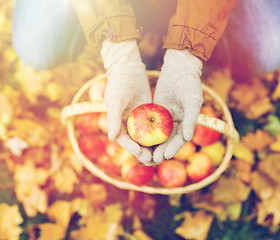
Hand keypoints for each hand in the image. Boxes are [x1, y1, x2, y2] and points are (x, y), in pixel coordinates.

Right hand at [100, 39, 152, 164]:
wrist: (128, 70)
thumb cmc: (119, 85)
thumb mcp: (115, 101)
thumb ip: (113, 119)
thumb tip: (111, 138)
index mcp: (117, 124)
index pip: (125, 141)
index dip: (133, 149)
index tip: (142, 155)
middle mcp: (127, 125)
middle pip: (136, 143)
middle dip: (144, 152)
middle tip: (154, 160)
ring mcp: (138, 121)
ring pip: (146, 138)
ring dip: (153, 147)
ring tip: (162, 155)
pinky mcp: (148, 115)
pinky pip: (154, 127)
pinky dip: (159, 135)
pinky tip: (168, 140)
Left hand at [153, 49, 202, 163]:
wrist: (179, 67)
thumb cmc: (189, 83)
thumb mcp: (192, 100)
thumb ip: (191, 119)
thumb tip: (187, 138)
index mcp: (187, 121)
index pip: (180, 139)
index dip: (173, 148)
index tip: (165, 156)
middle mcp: (177, 121)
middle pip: (169, 140)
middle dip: (161, 150)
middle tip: (153, 160)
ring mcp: (166, 116)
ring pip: (159, 134)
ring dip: (153, 144)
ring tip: (145, 154)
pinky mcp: (157, 110)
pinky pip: (151, 123)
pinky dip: (146, 131)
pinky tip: (138, 138)